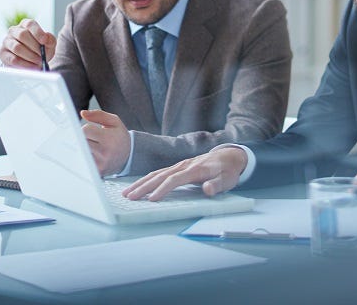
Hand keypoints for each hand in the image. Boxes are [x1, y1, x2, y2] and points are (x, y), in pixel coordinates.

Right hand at [0, 18, 56, 68]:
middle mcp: (14, 30)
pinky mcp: (2, 52)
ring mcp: (6, 41)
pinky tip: (32, 66)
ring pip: (17, 47)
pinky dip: (24, 64)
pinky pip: (12, 59)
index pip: (30, 24)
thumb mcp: (49, 44)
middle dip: (34, 47)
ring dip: (30, 56)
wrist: (32, 61)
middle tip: (42, 55)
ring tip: (38, 61)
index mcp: (26, 25)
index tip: (44, 41)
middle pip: (22, 35)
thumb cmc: (41, 50)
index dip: (37, 32)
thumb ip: (50, 39)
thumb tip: (46, 38)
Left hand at [81, 110, 130, 175]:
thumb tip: (83, 113)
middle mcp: (105, 152)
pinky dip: (83, 158)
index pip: (85, 130)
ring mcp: (100, 164)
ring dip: (81, 149)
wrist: (129, 155)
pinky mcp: (97, 172)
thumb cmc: (119, 137)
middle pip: (80, 142)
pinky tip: (89, 156)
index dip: (85, 128)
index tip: (89, 130)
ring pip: (79, 153)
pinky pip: (83, 163)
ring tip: (89, 147)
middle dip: (81, 138)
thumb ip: (98, 115)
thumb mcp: (114, 121)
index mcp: (109, 138)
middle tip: (88, 139)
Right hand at [122, 147, 247, 201]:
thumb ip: (218, 185)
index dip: (163, 189)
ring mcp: (179, 165)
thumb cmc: (228, 170)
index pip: (175, 179)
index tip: (152, 199)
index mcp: (195, 169)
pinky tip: (138, 186)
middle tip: (130, 197)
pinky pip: (159, 173)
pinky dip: (146, 179)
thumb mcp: (228, 180)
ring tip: (127, 193)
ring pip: (156, 173)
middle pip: (160, 175)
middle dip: (144, 186)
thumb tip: (208, 189)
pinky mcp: (178, 167)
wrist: (229, 155)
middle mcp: (184, 165)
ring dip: (141, 183)